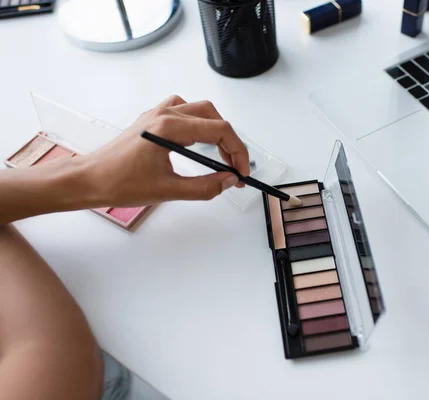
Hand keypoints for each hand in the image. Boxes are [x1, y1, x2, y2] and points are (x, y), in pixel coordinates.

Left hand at [83, 95, 249, 206]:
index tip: (242, 172)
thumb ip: (205, 187)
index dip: (237, 152)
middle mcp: (164, 115)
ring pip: (200, 110)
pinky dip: (197, 124)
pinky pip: (182, 111)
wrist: (90, 179)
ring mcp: (157, 115)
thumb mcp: (168, 190)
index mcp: (168, 128)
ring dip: (215, 129)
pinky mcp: (152, 121)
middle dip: (230, 142)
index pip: (219, 131)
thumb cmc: (118, 183)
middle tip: (234, 167)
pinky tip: (197, 143)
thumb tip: (229, 181)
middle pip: (213, 117)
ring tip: (220, 155)